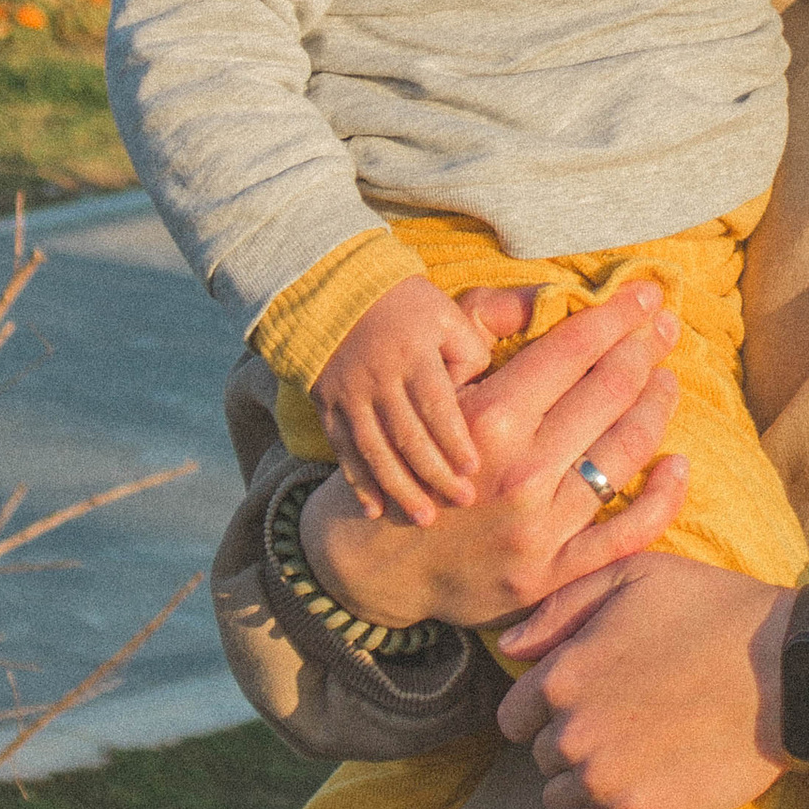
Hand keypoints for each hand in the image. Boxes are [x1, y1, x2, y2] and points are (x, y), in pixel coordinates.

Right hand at [297, 281, 686, 630]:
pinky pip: (627, 535)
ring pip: (625, 453)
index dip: (618, 314)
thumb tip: (545, 294)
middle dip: (645, 348)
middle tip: (664, 327)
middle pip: (610, 392)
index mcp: (489, 418)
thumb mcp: (432, 388)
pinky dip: (663, 498)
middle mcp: (521, 471)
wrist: (369, 562)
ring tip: (665, 380)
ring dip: (656, 407)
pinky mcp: (549, 575)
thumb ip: (483, 334)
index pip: (575, 349)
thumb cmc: (406, 459)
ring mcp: (539, 528)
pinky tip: (678, 465)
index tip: (646, 294)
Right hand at [311, 271, 495, 523]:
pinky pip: (342, 451)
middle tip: (463, 503)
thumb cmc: (404, 304)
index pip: (435, 404)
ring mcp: (349, 396)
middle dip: (434, 473)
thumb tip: (479, 394)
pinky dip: (357, 483)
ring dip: (398, 487)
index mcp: (412, 354)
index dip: (454, 439)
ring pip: (374, 451)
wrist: (333, 290)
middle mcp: (378, 378)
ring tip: (422, 519)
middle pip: (407, 435)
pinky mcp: (328, 407)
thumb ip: (469, 353)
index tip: (473, 468)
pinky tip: (374, 511)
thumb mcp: (445, 314)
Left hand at [497, 563, 808, 808]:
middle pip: (540, 755)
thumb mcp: (636, 575)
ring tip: (626, 765)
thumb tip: (508, 649)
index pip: (514, 715)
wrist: (791, 672)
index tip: (581, 705)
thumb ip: (562, 607)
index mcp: (564, 674)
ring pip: (556, 798)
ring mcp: (605, 781)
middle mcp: (573, 732)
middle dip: (568, 743)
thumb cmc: (716, 611)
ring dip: (579, 786)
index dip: (544, 710)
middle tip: (618, 728)